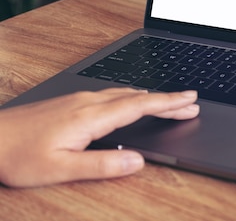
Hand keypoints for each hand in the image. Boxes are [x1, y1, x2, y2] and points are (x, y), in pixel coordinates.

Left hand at [0, 88, 198, 187]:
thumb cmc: (17, 154)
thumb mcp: (60, 168)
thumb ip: (102, 164)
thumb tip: (137, 160)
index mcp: (91, 116)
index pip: (140, 105)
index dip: (168, 103)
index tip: (190, 100)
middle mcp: (88, 102)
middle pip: (138, 96)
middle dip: (167, 99)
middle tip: (191, 102)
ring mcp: (79, 99)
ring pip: (125, 93)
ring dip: (151, 98)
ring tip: (169, 103)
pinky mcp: (70, 102)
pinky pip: (112, 94)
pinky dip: (132, 97)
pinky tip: (131, 101)